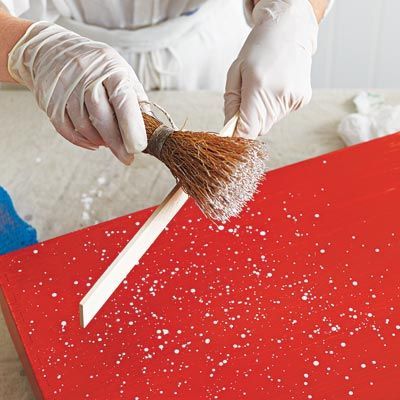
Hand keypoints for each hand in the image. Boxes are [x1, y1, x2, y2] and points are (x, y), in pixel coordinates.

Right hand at [8, 22, 147, 164]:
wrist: (52, 49)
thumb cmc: (96, 66)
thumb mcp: (120, 72)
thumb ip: (136, 98)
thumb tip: (150, 127)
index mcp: (110, 67)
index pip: (123, 100)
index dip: (131, 128)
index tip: (139, 147)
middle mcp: (85, 74)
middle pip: (102, 116)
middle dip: (116, 142)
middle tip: (127, 157)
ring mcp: (64, 86)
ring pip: (83, 125)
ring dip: (99, 141)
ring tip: (109, 144)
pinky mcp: (49, 99)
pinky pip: (65, 128)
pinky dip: (81, 140)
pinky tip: (93, 143)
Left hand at [224, 0, 318, 137]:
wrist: (289, 30)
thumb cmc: (258, 49)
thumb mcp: (235, 72)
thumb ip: (231, 104)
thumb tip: (230, 130)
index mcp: (258, 88)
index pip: (247, 131)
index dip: (238, 136)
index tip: (232, 134)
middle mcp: (278, 96)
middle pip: (258, 129)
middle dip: (249, 121)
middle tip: (248, 99)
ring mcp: (293, 99)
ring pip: (270, 122)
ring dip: (262, 112)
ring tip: (265, 87)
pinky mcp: (302, 100)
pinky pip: (281, 114)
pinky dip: (275, 106)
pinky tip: (277, 86)